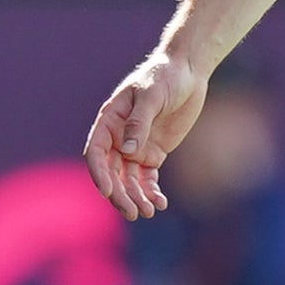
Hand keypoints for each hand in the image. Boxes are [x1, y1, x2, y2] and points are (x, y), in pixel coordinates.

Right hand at [82, 42, 210, 220]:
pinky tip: (160, 203)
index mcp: (109, 121)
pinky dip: (151, 192)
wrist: (187, 72)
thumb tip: (127, 152)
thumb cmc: (165, 77)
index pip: (97, 153)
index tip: (107, 191)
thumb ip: (138, 123)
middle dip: (119, 194)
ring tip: (149, 211)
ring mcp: (135, 147)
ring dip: (136, 197)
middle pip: (112, 172)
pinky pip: (148, 178)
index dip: (99, 173)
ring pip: (129, 180)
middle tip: (132, 212)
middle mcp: (118, 138)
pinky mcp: (153, 153)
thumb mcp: (152, 96)